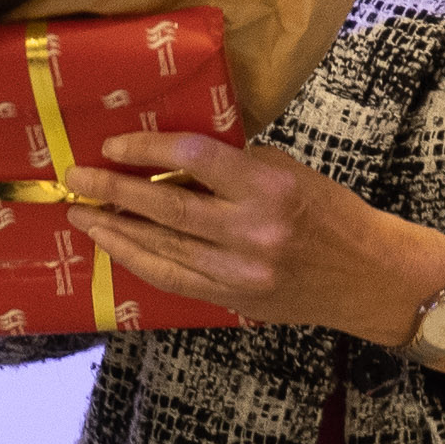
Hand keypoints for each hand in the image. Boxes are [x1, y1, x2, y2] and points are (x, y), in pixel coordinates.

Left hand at [67, 134, 444, 352]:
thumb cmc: (330, 213)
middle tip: (76, 179)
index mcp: (267, 188)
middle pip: (165, 207)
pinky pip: (173, 279)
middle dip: (113, 191)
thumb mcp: (289, 172)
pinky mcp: (233, 299)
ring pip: (161, 249)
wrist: (369, 277)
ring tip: (82, 215)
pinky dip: (139, 261)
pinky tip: (115, 246)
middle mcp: (250, 231)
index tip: (114, 144)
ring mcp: (239, 272)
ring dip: (114, 231)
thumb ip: (235, 166)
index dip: (146, 149)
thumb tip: (174, 159)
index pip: (192, 158)